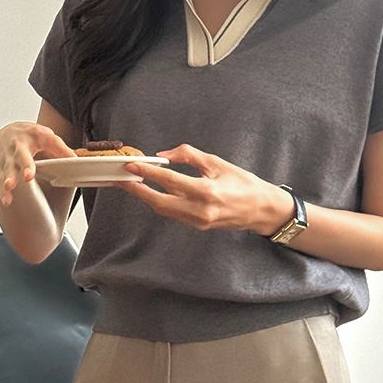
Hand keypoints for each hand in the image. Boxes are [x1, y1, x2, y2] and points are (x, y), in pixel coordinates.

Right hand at [0, 121, 73, 213]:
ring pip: (7, 168)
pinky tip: (7, 200)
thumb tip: (76, 161)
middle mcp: (19, 144)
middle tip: (29, 177)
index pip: (50, 140)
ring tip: (9, 188)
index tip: (70, 159)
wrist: (6, 132)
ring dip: (9, 179)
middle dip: (25, 165)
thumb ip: (61, 149)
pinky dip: (2, 191)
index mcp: (35, 134)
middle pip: (22, 154)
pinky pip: (0, 179)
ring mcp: (7, 154)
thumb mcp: (47, 137)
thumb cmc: (30, 137)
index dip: (60, 149)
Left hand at [132, 145, 294, 237]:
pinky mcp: (198, 226)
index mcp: (206, 192)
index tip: (132, 165)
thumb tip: (163, 156)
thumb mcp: (217, 162)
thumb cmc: (242, 182)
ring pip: (164, 210)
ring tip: (133, 184)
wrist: (260, 209)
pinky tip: (153, 193)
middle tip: (122, 179)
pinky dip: (161, 203)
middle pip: (160, 203)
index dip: (148, 173)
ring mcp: (198, 222)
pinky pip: (173, 214)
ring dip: (147, 198)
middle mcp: (199, 211)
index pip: (169, 181)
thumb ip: (189, 156)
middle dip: (138, 191)